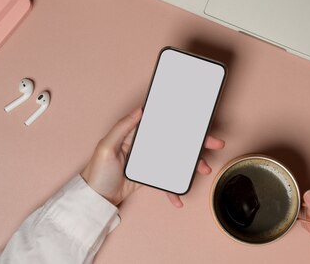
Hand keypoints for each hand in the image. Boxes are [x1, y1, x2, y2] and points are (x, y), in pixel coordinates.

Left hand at [80, 108, 224, 206]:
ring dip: (193, 165)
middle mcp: (147, 146)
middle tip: (214, 143)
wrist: (95, 198)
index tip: (198, 121)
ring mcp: (151, 162)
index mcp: (137, 135)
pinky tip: (180, 198)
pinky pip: (168, 182)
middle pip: (177, 141)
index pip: (164, 125)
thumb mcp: (106, 146)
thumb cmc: (96, 171)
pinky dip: (174, 191)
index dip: (182, 122)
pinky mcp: (152, 177)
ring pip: (178, 161)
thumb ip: (122, 128)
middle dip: (197, 142)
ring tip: (203, 169)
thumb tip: (139, 110)